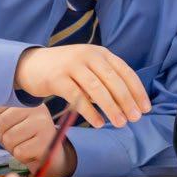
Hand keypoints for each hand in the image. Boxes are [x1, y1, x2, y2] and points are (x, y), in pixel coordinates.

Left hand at [0, 106, 75, 176]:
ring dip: (12, 146)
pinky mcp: (46, 141)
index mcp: (24, 98)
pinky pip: (20, 151)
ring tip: (23, 143)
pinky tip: (30, 151)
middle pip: (0, 123)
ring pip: (9, 138)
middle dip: (2, 135)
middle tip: (15, 136)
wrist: (46, 153)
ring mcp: (44, 123)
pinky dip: (21, 155)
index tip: (5, 125)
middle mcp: (36, 107)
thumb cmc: (22, 134)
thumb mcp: (2, 120)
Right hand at [14, 46, 150, 128]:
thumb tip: (129, 105)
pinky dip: (89, 111)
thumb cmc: (66, 71)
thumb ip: (106, 81)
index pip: (125, 71)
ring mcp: (71, 65)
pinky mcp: (57, 78)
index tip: (145, 108)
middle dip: (126, 100)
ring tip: (120, 123)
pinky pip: (77, 97)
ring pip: (96, 88)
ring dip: (111, 107)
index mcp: (100, 53)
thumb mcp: (89, 68)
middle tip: (135, 118)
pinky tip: (98, 123)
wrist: (32, 65)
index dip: (137, 90)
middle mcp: (88, 55)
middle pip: (112, 80)